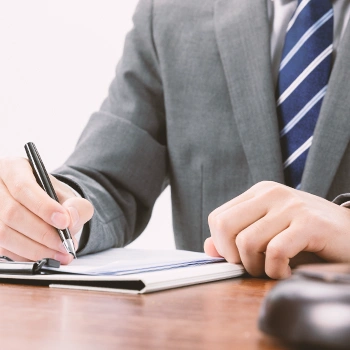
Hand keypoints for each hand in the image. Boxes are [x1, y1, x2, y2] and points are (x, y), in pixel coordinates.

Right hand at [0, 157, 93, 263]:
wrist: (45, 208)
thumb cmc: (54, 199)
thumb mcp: (70, 196)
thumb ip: (77, 206)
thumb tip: (70, 219)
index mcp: (14, 168)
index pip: (24, 188)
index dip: (44, 207)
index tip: (64, 222)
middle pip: (12, 213)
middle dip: (43, 234)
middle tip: (65, 245)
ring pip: (4, 234)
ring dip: (35, 249)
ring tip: (60, 254)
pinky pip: (2, 248)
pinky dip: (25, 256)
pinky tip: (45, 256)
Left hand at [205, 181, 349, 278]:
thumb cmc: (307, 236)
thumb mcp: (268, 234)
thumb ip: (236, 239)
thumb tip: (208, 248)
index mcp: (259, 193)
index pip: (217, 218)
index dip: (221, 245)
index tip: (238, 258)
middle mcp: (272, 194)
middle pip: (225, 226)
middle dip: (233, 256)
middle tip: (253, 266)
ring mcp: (291, 206)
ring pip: (247, 242)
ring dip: (257, 267)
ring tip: (273, 268)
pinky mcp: (310, 223)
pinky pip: (275, 252)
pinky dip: (276, 271)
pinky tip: (287, 271)